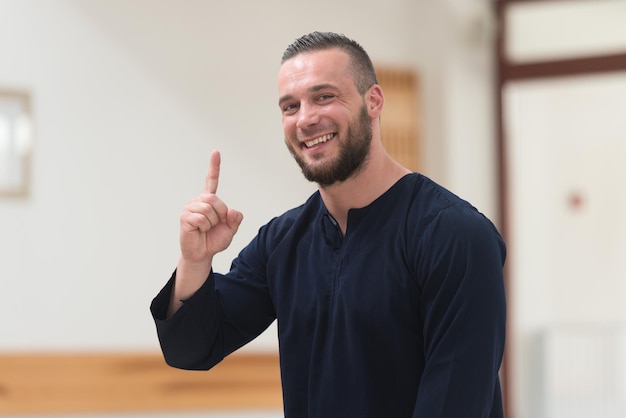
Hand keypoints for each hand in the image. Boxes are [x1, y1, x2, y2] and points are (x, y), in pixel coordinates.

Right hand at [179, 150, 243, 264]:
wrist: (202, 254)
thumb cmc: (214, 240)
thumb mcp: (231, 229)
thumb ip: (236, 219)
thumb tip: (232, 211)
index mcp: (210, 201)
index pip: (212, 180)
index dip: (214, 166)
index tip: (216, 152)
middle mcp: (198, 201)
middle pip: (214, 199)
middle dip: (220, 214)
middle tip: (215, 224)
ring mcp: (190, 208)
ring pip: (208, 209)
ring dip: (212, 222)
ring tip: (206, 228)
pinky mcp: (185, 217)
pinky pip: (201, 218)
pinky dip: (204, 227)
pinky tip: (199, 230)